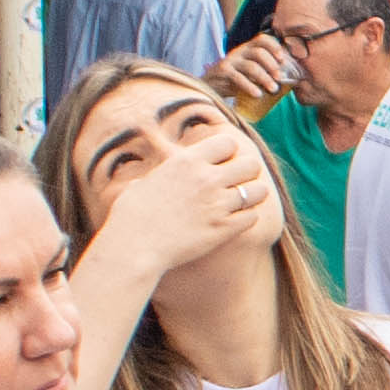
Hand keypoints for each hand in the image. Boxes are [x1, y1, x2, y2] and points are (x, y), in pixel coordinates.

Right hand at [90, 124, 273, 290]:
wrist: (133, 247)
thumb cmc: (130, 216)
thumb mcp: (143, 183)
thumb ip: (158, 176)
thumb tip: (147, 179)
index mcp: (187, 161)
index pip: (228, 142)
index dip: (227, 152)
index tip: (221, 163)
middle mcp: (207, 178)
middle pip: (251, 164)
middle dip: (246, 172)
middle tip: (236, 183)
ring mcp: (217, 204)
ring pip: (259, 191)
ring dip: (253, 195)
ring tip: (242, 202)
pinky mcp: (223, 230)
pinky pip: (253, 217)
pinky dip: (247, 218)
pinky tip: (236, 221)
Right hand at [206, 36, 298, 109]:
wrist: (209, 87)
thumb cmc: (234, 81)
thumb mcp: (249, 73)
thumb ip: (264, 73)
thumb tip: (291, 81)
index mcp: (247, 49)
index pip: (262, 39)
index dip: (274, 46)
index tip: (283, 59)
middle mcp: (239, 52)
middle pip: (258, 52)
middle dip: (272, 65)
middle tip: (279, 78)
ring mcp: (230, 61)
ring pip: (251, 66)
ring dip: (264, 78)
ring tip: (273, 89)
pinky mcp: (223, 72)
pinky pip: (238, 78)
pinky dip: (250, 86)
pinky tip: (258, 94)